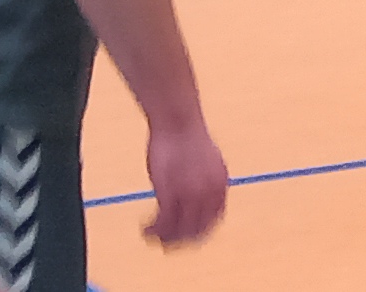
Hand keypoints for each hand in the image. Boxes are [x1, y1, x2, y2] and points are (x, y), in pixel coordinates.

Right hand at [141, 122, 228, 246]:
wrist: (178, 120)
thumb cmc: (186, 136)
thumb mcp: (203, 160)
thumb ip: (203, 179)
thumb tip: (198, 191)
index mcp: (220, 184)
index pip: (214, 219)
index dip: (200, 231)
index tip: (186, 236)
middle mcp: (210, 193)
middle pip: (198, 230)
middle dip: (181, 240)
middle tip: (166, 244)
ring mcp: (191, 194)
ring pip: (180, 230)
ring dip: (165, 238)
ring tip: (151, 236)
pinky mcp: (171, 192)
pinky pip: (163, 222)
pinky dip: (154, 230)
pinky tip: (145, 229)